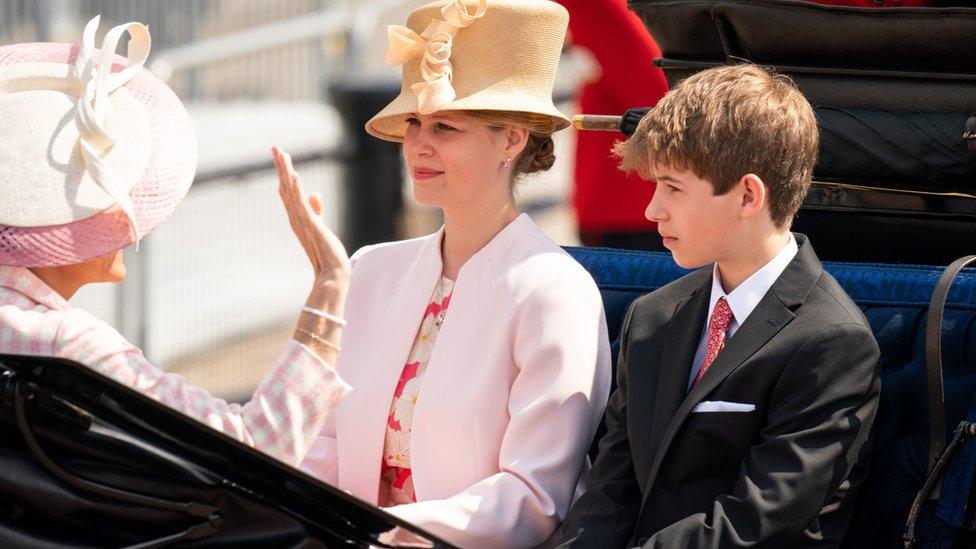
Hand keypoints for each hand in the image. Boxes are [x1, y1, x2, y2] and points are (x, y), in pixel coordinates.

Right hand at [273, 145, 350, 283]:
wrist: (331, 274)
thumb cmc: (327, 252)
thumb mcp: (321, 225)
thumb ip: (316, 210)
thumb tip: (315, 193)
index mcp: (298, 216)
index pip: (288, 190)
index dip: (284, 172)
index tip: (281, 154)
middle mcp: (296, 217)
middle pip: (285, 187)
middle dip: (281, 166)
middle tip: (275, 146)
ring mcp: (302, 221)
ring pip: (291, 192)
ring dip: (286, 172)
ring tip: (282, 154)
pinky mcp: (311, 225)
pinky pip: (302, 204)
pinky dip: (297, 190)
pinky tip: (294, 175)